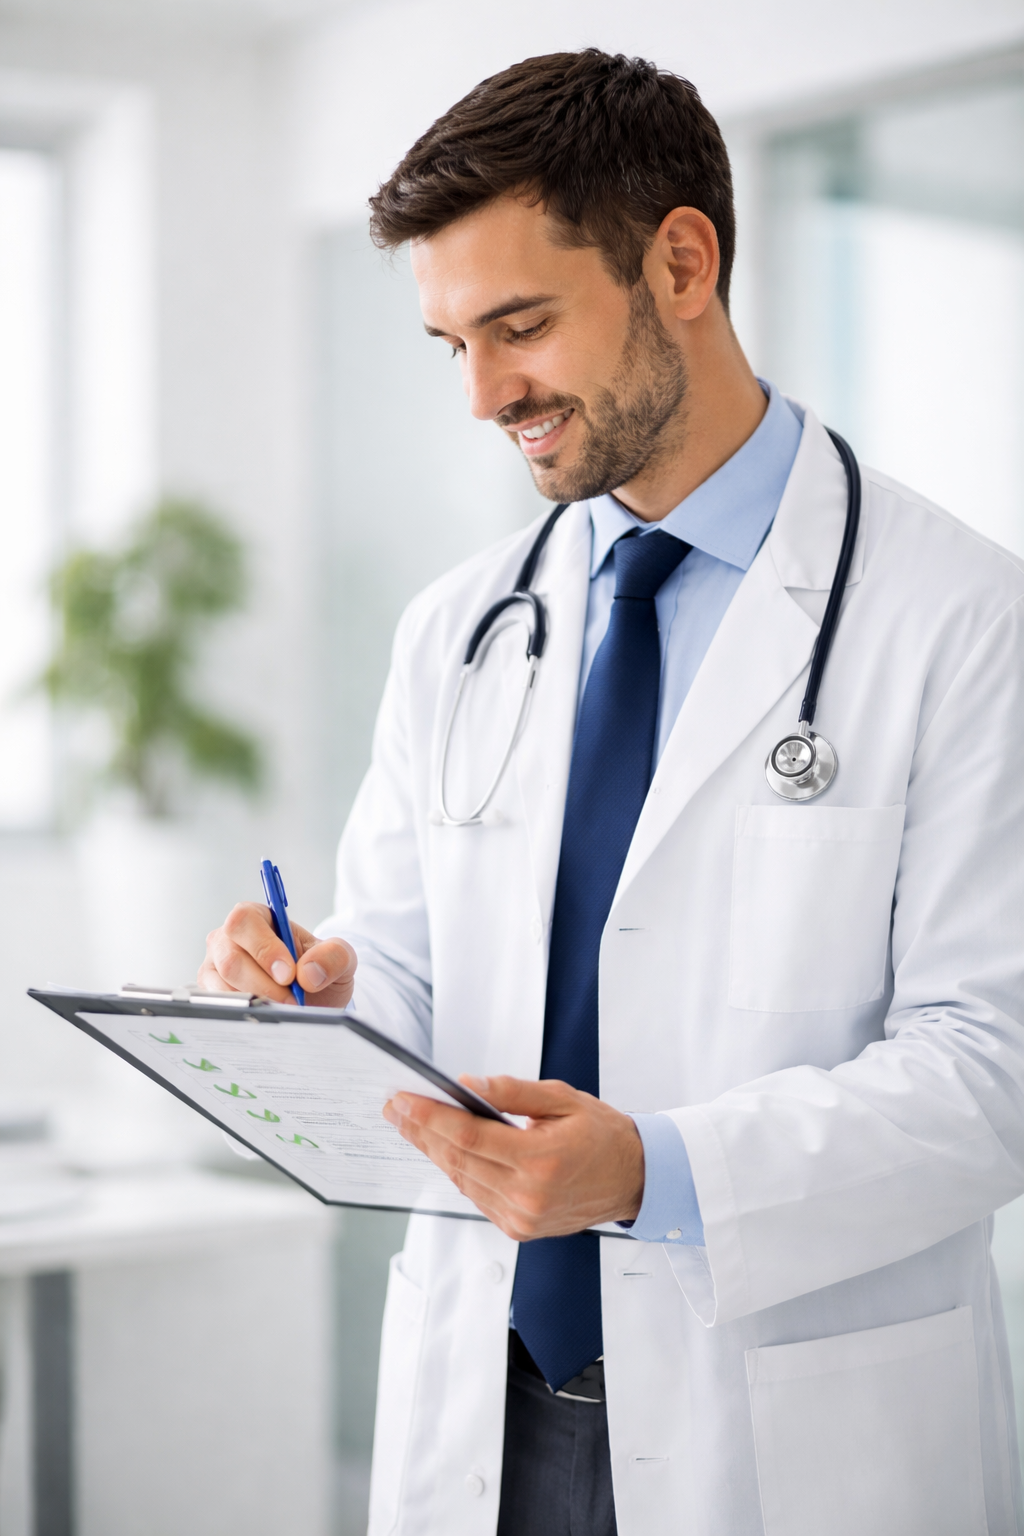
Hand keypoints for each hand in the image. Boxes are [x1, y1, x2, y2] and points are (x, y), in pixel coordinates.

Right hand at [199, 902, 356, 1006]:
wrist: (314, 999)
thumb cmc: (319, 969)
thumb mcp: (341, 958)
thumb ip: (334, 956)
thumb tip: (308, 973)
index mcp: (257, 917)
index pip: (245, 920)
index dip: (264, 948)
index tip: (289, 974)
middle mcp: (229, 939)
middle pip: (230, 958)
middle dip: (264, 984)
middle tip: (292, 1000)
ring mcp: (216, 966)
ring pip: (223, 986)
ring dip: (257, 1001)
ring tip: (285, 1008)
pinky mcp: (212, 992)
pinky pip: (218, 1005)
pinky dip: (245, 1013)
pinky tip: (266, 1014)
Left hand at [382, 1076, 644, 1239]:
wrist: (634, 1179)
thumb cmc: (602, 1135)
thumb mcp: (562, 1099)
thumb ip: (512, 1092)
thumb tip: (467, 1084)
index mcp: (540, 1161)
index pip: (469, 1138)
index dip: (430, 1118)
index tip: (402, 1100)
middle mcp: (528, 1196)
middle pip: (457, 1161)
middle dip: (421, 1131)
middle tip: (394, 1107)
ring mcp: (522, 1217)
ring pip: (462, 1180)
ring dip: (432, 1151)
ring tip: (410, 1124)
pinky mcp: (519, 1228)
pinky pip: (475, 1196)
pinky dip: (457, 1171)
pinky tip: (442, 1149)